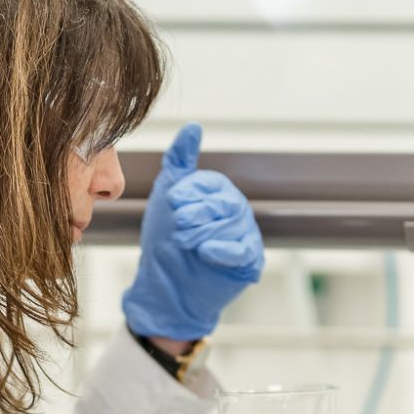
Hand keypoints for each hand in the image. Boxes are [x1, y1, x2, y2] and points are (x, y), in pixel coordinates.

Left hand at [121, 124, 265, 342]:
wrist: (164, 287)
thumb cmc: (165, 241)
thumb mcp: (167, 196)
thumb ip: (179, 160)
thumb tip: (193, 126)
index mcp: (218, 193)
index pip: (211, 183)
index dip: (190, 191)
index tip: (172, 203)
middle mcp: (236, 211)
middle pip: (225, 203)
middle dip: (197, 214)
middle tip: (177, 226)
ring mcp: (245, 235)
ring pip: (233, 225)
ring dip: (203, 233)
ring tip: (185, 243)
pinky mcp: (249, 262)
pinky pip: (243, 250)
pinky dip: (223, 250)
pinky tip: (205, 252)